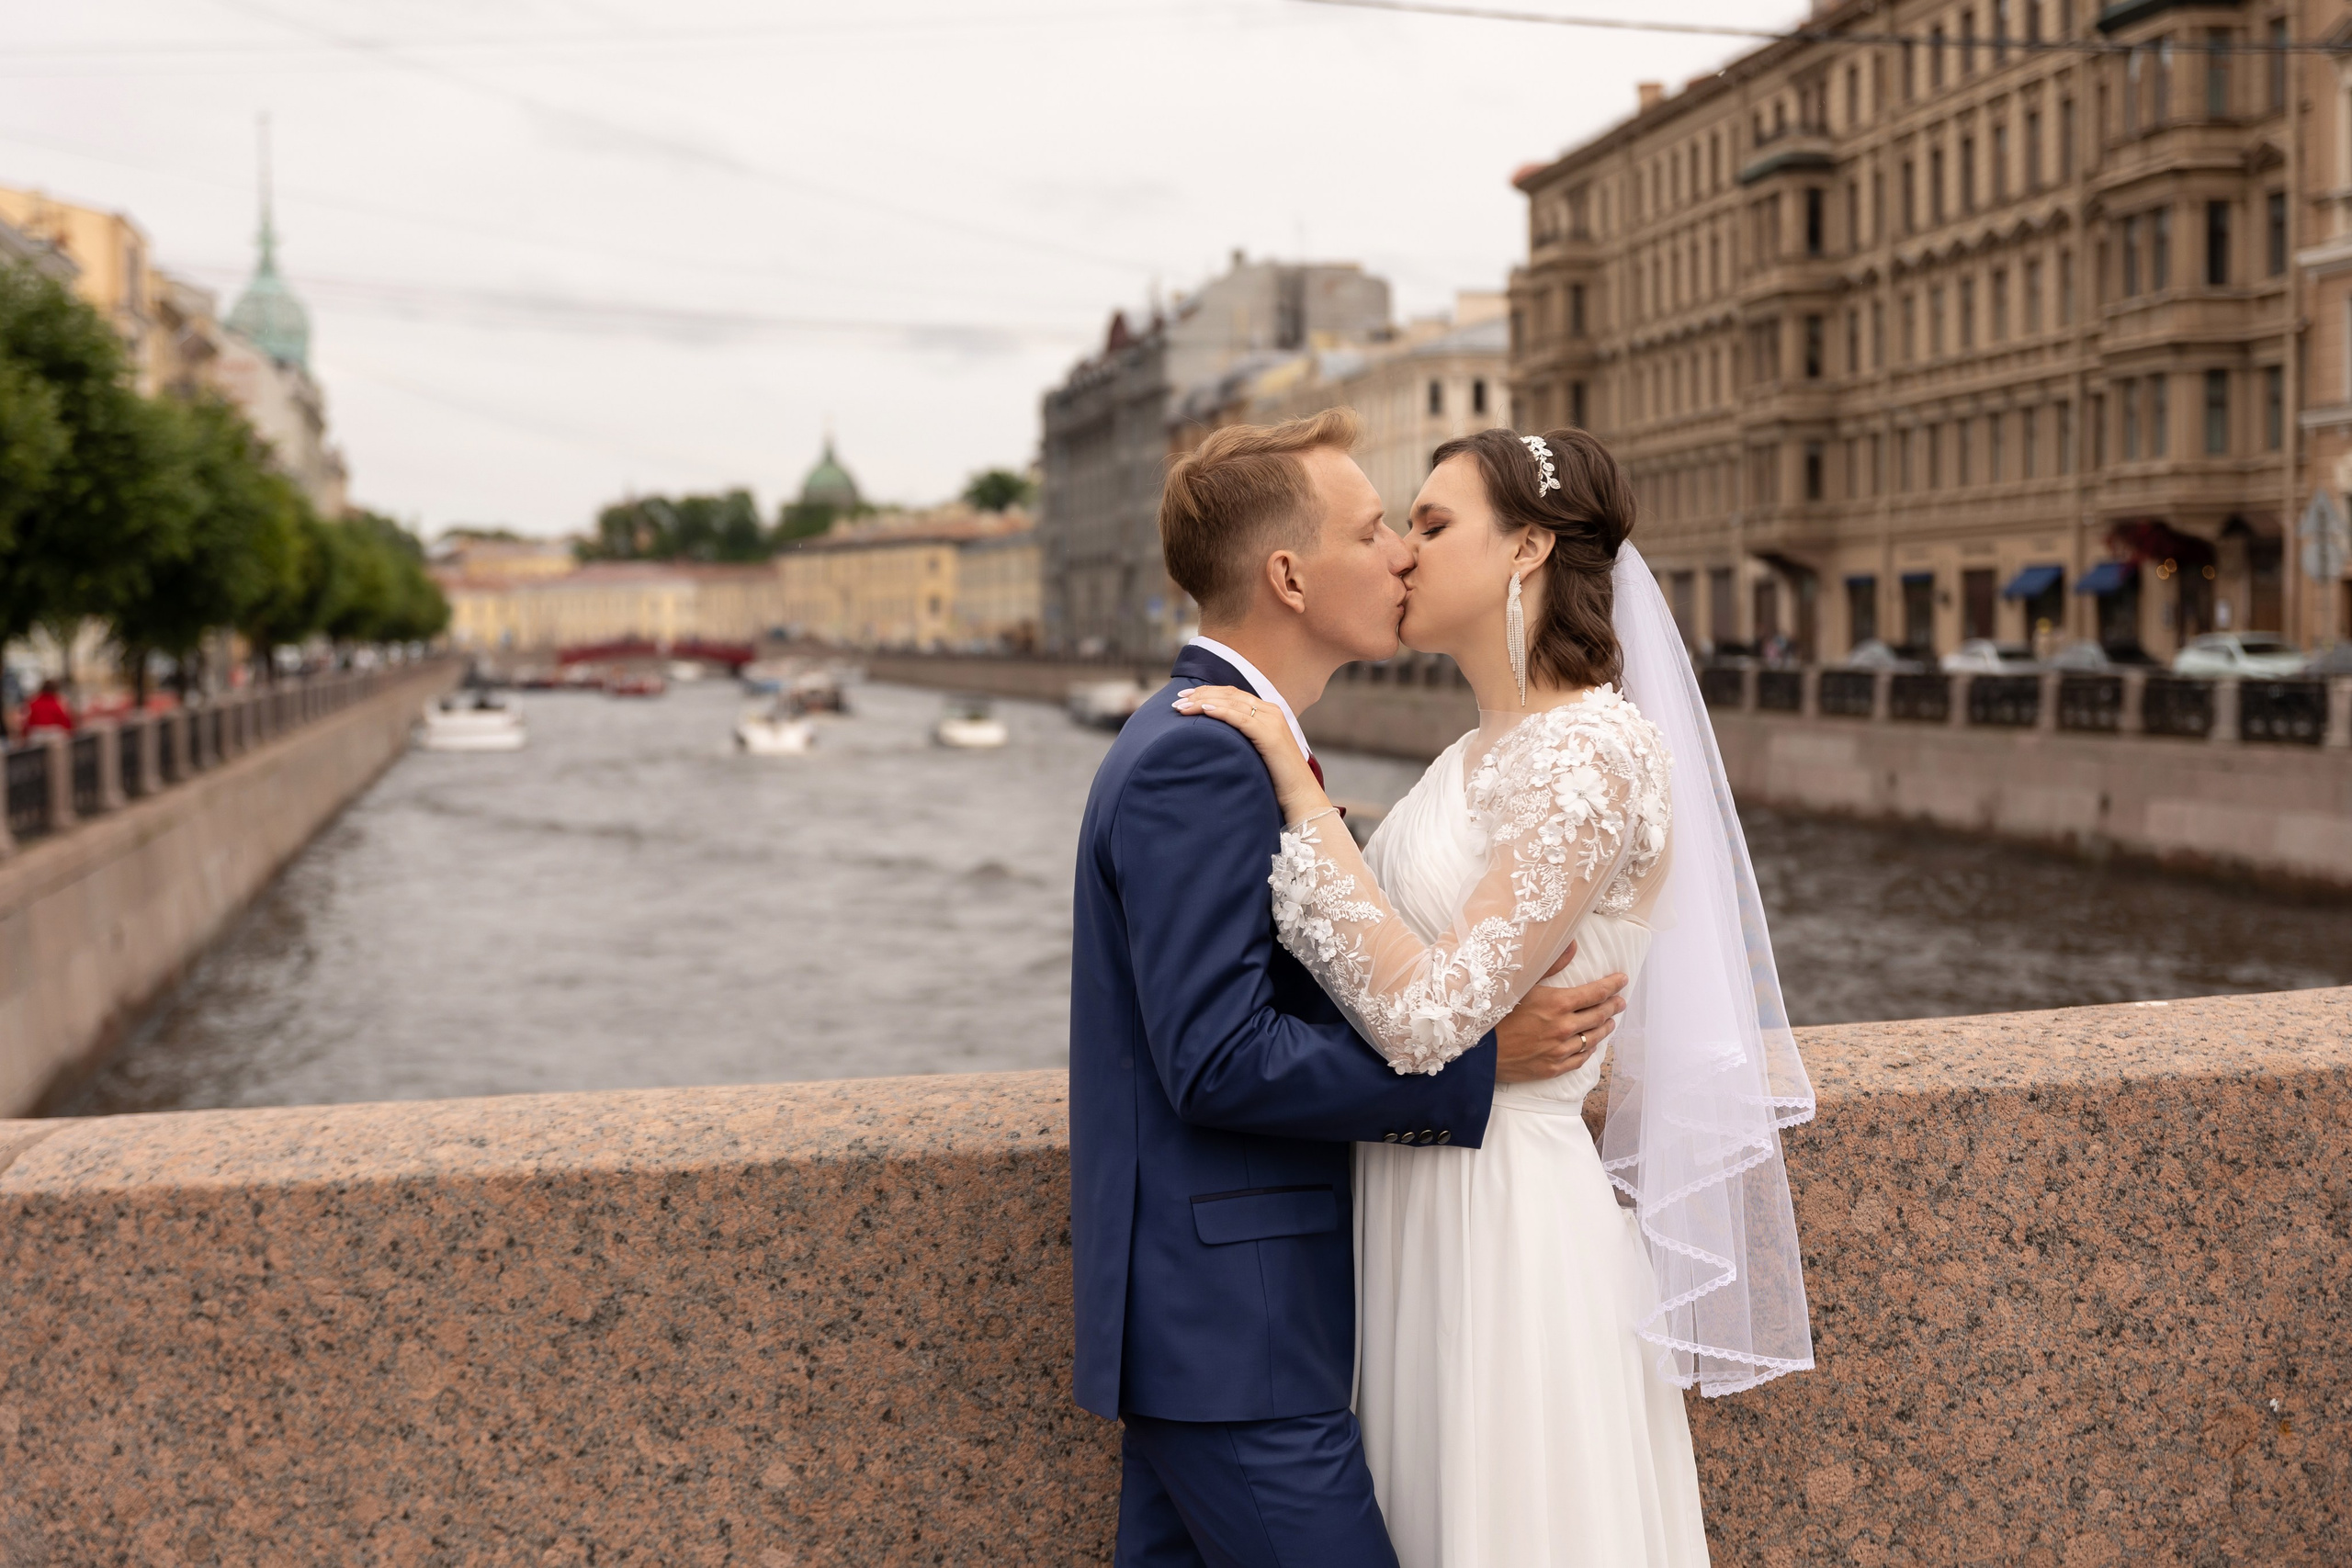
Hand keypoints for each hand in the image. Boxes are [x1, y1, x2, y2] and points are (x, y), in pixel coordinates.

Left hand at [1171, 684, 1326, 821]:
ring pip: (1232, 703)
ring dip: (1204, 702)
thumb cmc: (1276, 778)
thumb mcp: (1256, 752)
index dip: (1208, 692)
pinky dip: (1221, 712)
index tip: (1185, 697)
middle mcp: (1271, 711)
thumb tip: (1215, 738)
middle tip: (1177, 700)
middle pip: (1230, 694)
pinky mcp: (1270, 734)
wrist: (1300, 795)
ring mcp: (1272, 721)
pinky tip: (1204, 711)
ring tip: (1182, 707)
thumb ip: (1242, 739)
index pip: (1233, 694)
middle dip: (1201, 694)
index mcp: (1268, 712)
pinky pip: (1241, 718)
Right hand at [1493, 942, 1625, 1084]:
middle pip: (1599, 1015)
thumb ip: (1550, 965)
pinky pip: (1580, 1059)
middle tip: (1620, 1001)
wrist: (1478, 1051)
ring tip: (1610, 1021)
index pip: (1595, 993)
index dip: (1612, 985)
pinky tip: (1591, 1045)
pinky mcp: (1553, 1068)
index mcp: (1558, 1004)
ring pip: (1593, 1038)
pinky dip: (1589, 1049)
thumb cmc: (1496, 1012)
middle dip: (1613, 1006)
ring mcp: (1560, 1050)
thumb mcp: (1521, 983)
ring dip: (1605, 1028)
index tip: (1622, 980)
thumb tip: (1572, 946)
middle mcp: (1564, 1027)